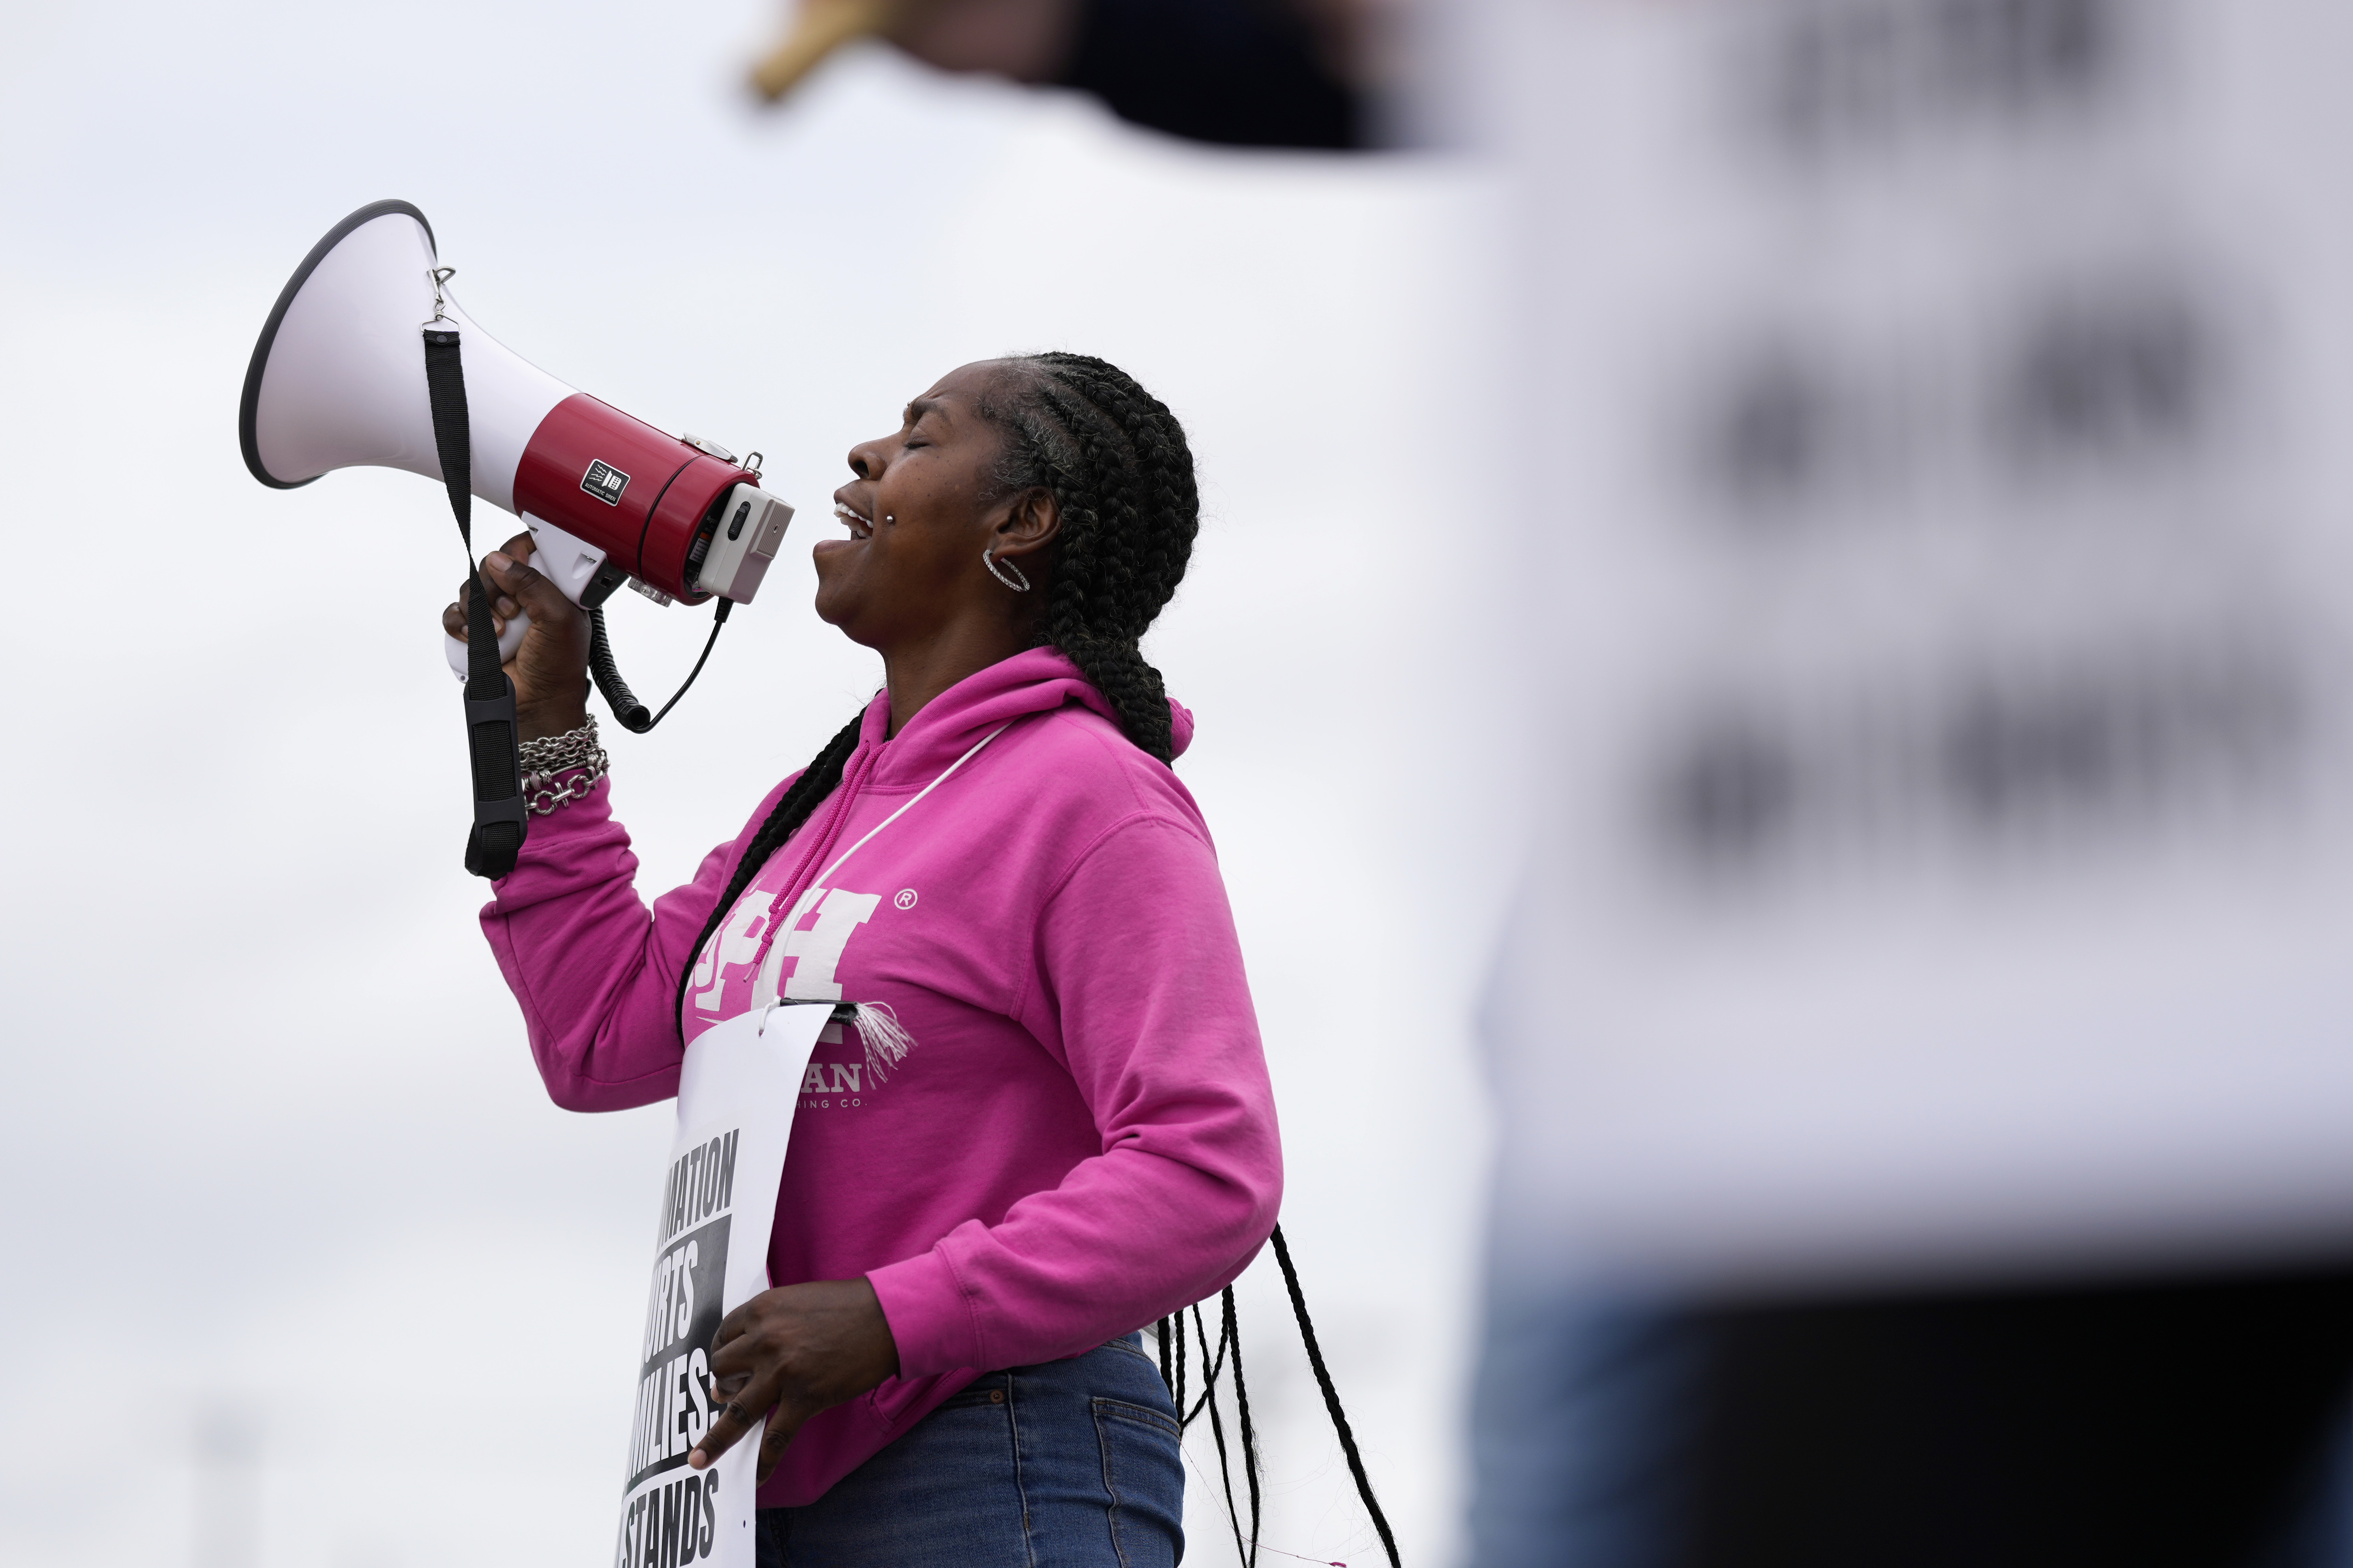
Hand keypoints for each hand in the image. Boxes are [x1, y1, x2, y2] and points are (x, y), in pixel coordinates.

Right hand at [440, 532, 590, 740]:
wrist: (538, 704)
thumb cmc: (559, 666)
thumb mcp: (559, 618)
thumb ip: (533, 583)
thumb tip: (501, 560)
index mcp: (550, 587)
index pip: (528, 551)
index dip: (518, 554)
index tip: (517, 567)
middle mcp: (523, 597)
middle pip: (493, 567)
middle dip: (495, 587)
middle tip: (512, 612)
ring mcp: (497, 613)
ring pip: (471, 588)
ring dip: (479, 608)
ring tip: (500, 632)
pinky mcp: (477, 631)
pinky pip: (455, 613)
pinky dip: (459, 623)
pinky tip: (475, 638)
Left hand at [690, 1278, 900, 1484]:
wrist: (888, 1316)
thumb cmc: (846, 1305)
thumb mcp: (797, 1300)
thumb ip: (769, 1323)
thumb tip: (740, 1362)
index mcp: (761, 1310)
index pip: (723, 1337)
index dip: (722, 1354)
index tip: (726, 1367)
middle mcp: (764, 1340)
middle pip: (722, 1371)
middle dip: (722, 1386)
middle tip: (728, 1395)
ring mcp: (783, 1371)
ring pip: (736, 1411)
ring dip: (714, 1440)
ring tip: (697, 1461)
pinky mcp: (806, 1397)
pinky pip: (776, 1437)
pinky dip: (763, 1463)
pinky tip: (755, 1479)